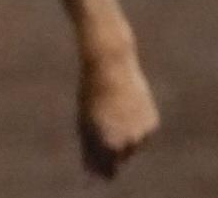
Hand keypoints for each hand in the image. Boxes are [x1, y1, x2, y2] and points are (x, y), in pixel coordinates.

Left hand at [78, 48, 159, 177]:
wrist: (111, 67)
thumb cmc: (91, 94)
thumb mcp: (85, 121)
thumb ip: (90, 147)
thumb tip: (92, 170)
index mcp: (108, 144)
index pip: (108, 170)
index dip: (101, 169)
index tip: (96, 162)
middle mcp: (128, 142)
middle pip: (121, 158)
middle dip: (112, 149)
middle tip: (102, 126)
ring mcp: (142, 134)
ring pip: (133, 144)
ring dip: (124, 135)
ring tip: (112, 110)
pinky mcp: (152, 124)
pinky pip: (141, 132)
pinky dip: (134, 124)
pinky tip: (125, 107)